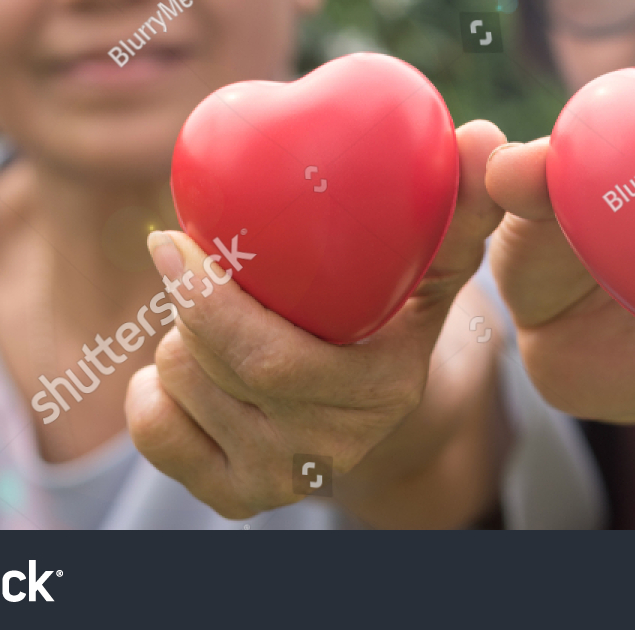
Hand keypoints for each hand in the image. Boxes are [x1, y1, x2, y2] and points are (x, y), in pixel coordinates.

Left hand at [126, 120, 508, 525]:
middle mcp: (333, 448)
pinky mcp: (233, 498)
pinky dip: (152, 391)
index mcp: (384, 392)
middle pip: (215, 366)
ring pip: (180, 385)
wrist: (375, 411)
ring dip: (176, 338)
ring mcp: (281, 480)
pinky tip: (189, 369)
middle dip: (190, 302)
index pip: (272, 362)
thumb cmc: (395, 315)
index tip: (173, 238)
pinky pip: (154, 429)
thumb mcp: (434, 270)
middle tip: (195, 258)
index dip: (208, 300)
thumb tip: (482, 136)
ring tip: (216, 317)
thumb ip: (460, 208)